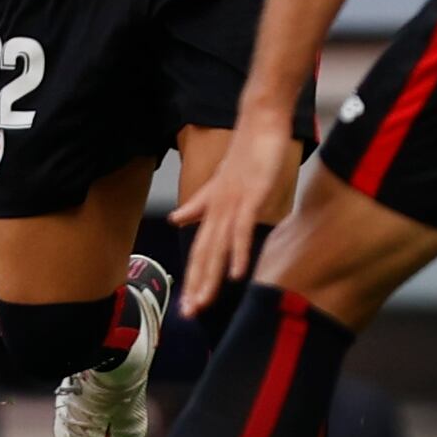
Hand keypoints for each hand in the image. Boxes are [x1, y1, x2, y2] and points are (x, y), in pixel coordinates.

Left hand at [171, 121, 299, 316]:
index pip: (198, 250)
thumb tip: (177, 219)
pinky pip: (240, 229)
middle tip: (188, 314)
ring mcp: (231, 203)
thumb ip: (199, 204)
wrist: (259, 122)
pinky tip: (236, 275)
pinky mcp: (249, 196)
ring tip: (203, 303)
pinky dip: (237, 252)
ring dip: (210, 277)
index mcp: (211, 209)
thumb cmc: (245, 153)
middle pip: (202, 254)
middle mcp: (216, 209)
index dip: (192, 278)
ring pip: (216, 247)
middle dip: (195, 286)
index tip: (187, 305)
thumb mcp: (220, 184)